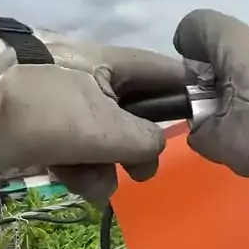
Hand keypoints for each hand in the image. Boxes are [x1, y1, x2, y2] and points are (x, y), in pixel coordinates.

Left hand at [0, 30, 186, 203]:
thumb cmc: (43, 110)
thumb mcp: (103, 126)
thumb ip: (145, 139)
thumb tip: (156, 148)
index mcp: (110, 63)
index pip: (164, 70)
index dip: (188, 90)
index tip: (207, 118)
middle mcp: (91, 81)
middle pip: (134, 115)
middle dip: (138, 149)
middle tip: (139, 173)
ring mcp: (65, 107)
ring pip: (103, 140)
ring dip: (105, 167)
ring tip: (94, 185)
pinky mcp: (42, 131)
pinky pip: (75, 152)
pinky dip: (78, 169)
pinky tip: (73, 183)